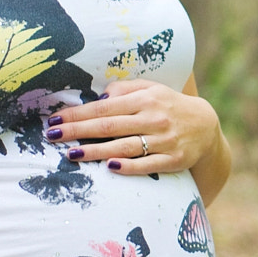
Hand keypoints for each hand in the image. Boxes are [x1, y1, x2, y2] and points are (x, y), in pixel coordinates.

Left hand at [47, 78, 221, 176]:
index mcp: (145, 99)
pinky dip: (129, 166)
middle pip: (109, 126)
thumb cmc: (169, 106)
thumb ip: (125, 90)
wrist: (205, 126)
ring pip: (124, 146)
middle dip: (78, 131)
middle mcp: (154, 118)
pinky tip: (110, 167)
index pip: (104, 107)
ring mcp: (164, 140)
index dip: (78, 114)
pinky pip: (148, 164)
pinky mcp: (173, 160)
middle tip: (52, 136)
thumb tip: (99, 98)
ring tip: (72, 154)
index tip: (55, 120)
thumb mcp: (151, 89)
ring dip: (96, 151)